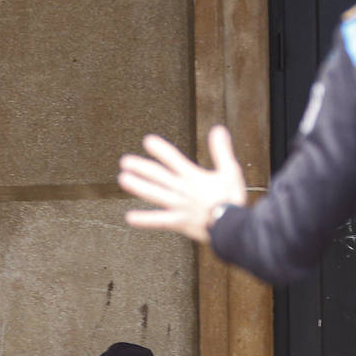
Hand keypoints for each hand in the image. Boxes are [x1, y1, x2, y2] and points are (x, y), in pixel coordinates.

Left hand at [118, 125, 247, 243]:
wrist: (232, 225)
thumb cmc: (232, 199)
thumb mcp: (230, 171)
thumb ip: (221, 151)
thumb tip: (218, 129)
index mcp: (193, 176)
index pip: (173, 158)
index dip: (160, 149)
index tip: (147, 141)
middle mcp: (182, 189)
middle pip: (158, 175)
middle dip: (141, 167)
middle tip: (125, 161)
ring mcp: (178, 206)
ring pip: (154, 194)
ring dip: (138, 186)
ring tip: (123, 180)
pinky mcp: (179, 222)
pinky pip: (158, 221)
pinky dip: (144, 220)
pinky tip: (130, 218)